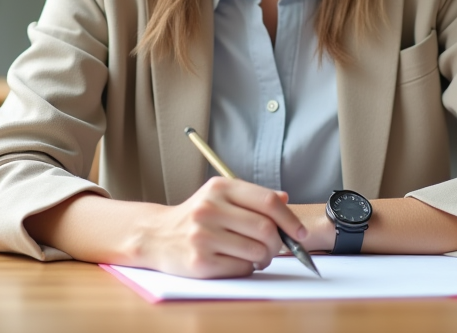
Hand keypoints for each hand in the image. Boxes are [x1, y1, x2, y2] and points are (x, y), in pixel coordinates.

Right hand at [135, 177, 307, 277]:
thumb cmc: (195, 217)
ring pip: (257, 251)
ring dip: (264, 258)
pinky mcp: (200, 261)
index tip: (300, 233)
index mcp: (219, 187)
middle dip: (279, 243)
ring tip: (256, 256)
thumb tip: (284, 199)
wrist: (156, 236)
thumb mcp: (219, 196)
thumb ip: (251, 197)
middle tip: (274, 247)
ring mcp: (204, 235)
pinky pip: (242, 268)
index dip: (290, 219)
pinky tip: (236, 261)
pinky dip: (247, 268)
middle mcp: (210, 208)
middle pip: (266, 229)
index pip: (267, 201)